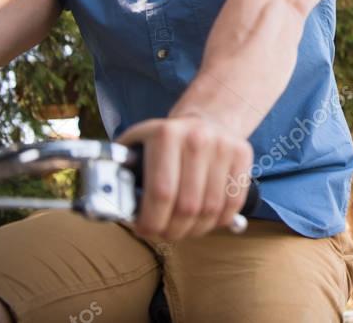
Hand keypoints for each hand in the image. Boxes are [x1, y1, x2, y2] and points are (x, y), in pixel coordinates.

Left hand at [115, 116, 253, 240]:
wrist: (207, 118)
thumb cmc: (165, 141)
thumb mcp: (138, 143)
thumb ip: (121, 170)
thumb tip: (109, 203)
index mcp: (165, 135)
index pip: (160, 193)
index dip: (151, 221)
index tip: (144, 229)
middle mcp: (197, 138)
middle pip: (187, 206)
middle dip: (172, 230)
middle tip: (164, 234)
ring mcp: (224, 146)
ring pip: (211, 209)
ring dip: (195, 230)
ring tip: (184, 229)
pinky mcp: (243, 154)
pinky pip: (234, 202)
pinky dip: (219, 221)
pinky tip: (206, 221)